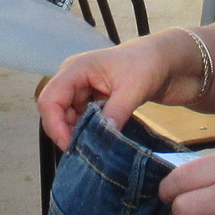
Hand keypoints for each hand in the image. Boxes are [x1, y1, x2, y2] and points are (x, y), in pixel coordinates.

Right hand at [37, 35, 185, 149]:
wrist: (164, 62)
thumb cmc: (147, 64)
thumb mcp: (133, 88)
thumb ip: (116, 111)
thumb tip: (103, 137)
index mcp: (75, 70)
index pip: (50, 100)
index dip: (55, 126)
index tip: (72, 147)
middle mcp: (72, 80)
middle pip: (55, 113)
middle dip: (67, 133)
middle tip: (87, 152)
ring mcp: (80, 91)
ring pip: (67, 120)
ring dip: (78, 135)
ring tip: (97, 148)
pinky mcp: (90, 102)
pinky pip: (81, 122)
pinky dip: (88, 133)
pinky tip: (101, 141)